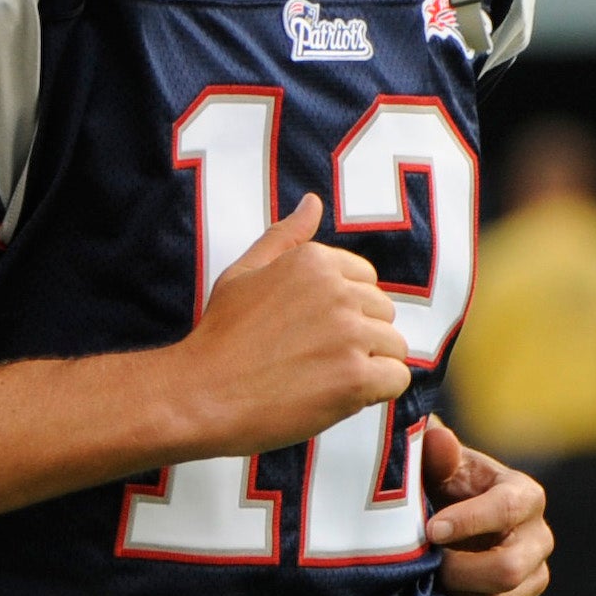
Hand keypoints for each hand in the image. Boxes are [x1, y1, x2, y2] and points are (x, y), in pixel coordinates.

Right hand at [167, 195, 411, 457]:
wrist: (199, 393)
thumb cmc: (220, 336)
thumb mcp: (243, 273)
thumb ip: (284, 236)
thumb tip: (313, 201)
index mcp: (313, 260)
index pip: (366, 281)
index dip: (342, 311)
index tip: (306, 330)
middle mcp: (337, 290)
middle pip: (384, 314)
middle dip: (358, 338)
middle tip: (307, 357)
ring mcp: (349, 333)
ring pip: (394, 347)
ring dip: (366, 366)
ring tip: (318, 377)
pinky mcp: (357, 376)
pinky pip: (396, 379)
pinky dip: (373, 392)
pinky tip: (333, 394)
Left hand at [419, 419, 551, 595]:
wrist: (431, 523)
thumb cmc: (432, 486)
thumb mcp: (431, 465)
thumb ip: (434, 454)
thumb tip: (441, 440)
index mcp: (522, 495)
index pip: (508, 509)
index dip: (469, 521)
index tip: (431, 529)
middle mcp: (537, 538)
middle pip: (509, 568)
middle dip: (458, 569)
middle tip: (423, 562)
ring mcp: (533, 577)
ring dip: (453, 595)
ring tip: (426, 579)